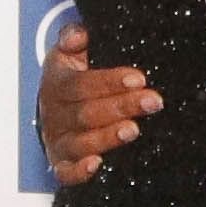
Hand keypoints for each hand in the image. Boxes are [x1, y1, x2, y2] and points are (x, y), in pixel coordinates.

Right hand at [38, 22, 163, 184]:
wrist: (53, 112)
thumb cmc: (69, 81)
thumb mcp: (68, 55)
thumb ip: (72, 39)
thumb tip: (78, 34)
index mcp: (56, 85)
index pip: (82, 83)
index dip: (109, 81)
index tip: (138, 78)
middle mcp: (55, 114)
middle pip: (87, 113)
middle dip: (121, 107)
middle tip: (152, 102)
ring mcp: (58, 141)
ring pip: (80, 142)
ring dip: (107, 137)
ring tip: (133, 130)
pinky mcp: (61, 164)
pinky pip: (66, 172)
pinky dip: (78, 171)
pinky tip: (96, 165)